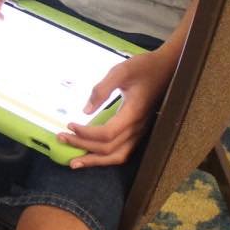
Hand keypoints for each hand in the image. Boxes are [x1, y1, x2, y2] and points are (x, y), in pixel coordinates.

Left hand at [58, 46, 174, 167]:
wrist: (168, 69)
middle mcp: (138, 128)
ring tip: (75, 162)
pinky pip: (123, 152)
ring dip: (94, 160)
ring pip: (117, 156)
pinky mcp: (139, 132)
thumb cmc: (144, 67)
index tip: (69, 125)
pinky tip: (93, 157)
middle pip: (108, 147)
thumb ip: (102, 89)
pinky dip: (106, 158)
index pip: (107, 134)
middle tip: (61, 138)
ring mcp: (140, 132)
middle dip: (82, 145)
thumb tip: (85, 110)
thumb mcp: (121, 71)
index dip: (86, 133)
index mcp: (133, 113)